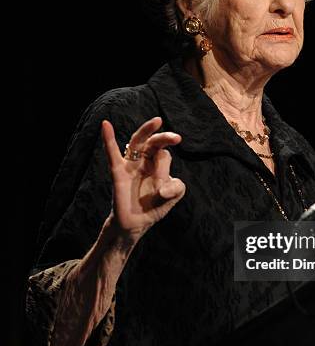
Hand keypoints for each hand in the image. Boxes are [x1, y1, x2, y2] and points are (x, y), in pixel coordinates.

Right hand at [101, 117, 185, 237]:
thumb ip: (176, 188)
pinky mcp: (118, 173)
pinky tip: (106, 124)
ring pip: (137, 142)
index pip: (164, 154)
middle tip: (177, 138)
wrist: (136, 225)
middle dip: (164, 137)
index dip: (168, 165)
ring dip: (146, 131)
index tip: (168, 183)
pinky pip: (112, 154)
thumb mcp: (173, 196)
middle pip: (152, 141)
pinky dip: (108, 139)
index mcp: (156, 164)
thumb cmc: (153, 207)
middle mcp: (143, 160)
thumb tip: (163, 189)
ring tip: (157, 121)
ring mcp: (130, 165)